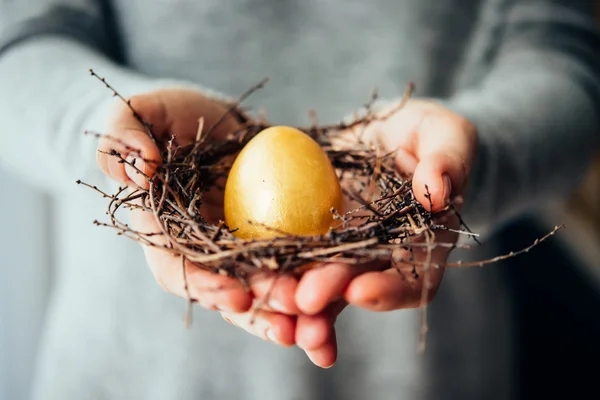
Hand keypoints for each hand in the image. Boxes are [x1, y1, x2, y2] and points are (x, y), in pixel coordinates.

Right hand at [97, 88, 301, 343]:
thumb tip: (139, 168)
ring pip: (263, 287)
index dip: (205, 285)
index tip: (236, 296)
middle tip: (292, 325)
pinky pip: (292, 261)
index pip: (177, 268)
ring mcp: (237, 246)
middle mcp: (201, 250)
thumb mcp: (136, 116)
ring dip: (290, 311)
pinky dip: (312, 279)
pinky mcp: (270, 235)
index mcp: (162, 233)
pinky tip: (339, 291)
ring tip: (317, 327)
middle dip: (259, 312)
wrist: (203, 121)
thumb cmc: (161, 118)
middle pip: (228, 292)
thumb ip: (122, 140)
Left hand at [292, 99, 477, 360]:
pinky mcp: (311, 237)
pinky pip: (289, 257)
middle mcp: (381, 258)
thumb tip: (438, 191)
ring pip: (319, 284)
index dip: (390, 289)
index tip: (361, 289)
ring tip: (272, 304)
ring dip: (295, 301)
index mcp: (423, 244)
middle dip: (329, 296)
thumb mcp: (444, 134)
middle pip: (356, 287)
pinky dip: (270, 272)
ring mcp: (343, 251)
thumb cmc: (426, 135)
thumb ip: (448, 158)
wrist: (387, 136)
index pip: (413, 279)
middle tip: (303, 300)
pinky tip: (244, 284)